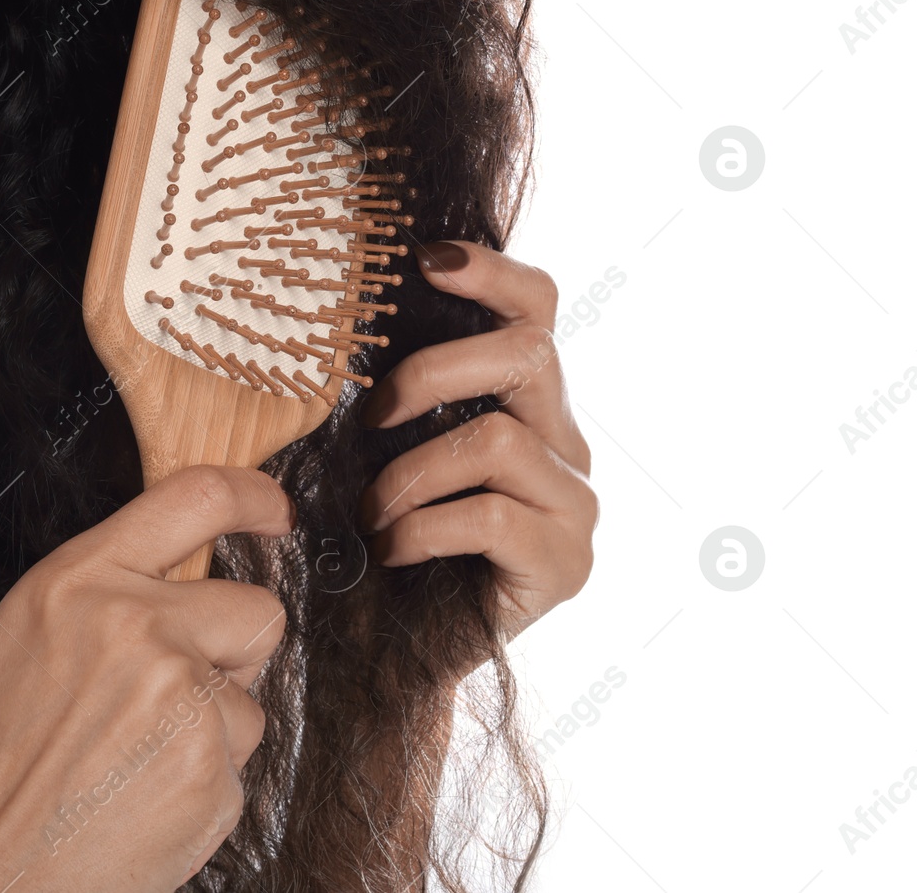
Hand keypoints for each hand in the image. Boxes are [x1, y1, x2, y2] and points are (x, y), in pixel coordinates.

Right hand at [0, 465, 294, 892]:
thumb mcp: (18, 642)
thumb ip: (98, 598)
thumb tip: (167, 584)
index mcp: (79, 581)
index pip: (194, 498)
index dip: (253, 497)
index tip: (274, 512)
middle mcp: (135, 624)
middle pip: (257, 610)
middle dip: (236, 653)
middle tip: (178, 697)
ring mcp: (181, 696)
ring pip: (250, 701)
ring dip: (213, 732)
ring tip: (135, 765)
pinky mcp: (211, 768)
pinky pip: (240, 765)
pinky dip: (203, 788)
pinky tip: (143, 802)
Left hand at [356, 240, 596, 640]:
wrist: (404, 659)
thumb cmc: (391, 548)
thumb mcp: (389, 458)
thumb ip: (398, 404)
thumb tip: (343, 326)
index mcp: (528, 409)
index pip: (536, 312)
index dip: (491, 273)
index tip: (425, 257)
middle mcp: (566, 447)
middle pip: (529, 356)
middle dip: (437, 371)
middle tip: (374, 415)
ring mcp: (574, 506)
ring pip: (498, 439)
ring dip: (413, 471)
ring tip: (372, 513)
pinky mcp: (565, 564)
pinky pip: (491, 514)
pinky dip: (424, 527)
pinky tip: (392, 551)